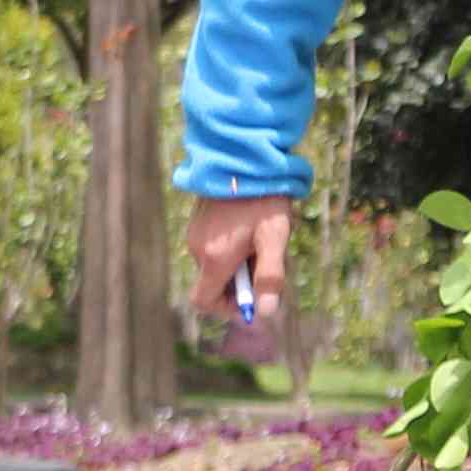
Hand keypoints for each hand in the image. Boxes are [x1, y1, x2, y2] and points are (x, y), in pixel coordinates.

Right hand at [184, 195, 292, 339]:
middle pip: (214, 283)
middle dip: (241, 281)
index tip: (251, 302)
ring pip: (216, 263)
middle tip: (267, 261)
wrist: (244, 156)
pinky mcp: (199, 220)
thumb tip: (267, 313)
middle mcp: (198, 249)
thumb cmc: (262, 199)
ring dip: (238, 262)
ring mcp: (196, 233)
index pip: (204, 302)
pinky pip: (214, 246)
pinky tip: (251, 225)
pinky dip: (231, 247)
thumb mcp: (274, 238)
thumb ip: (270, 277)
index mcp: (214, 258)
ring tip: (262, 238)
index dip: (226, 309)